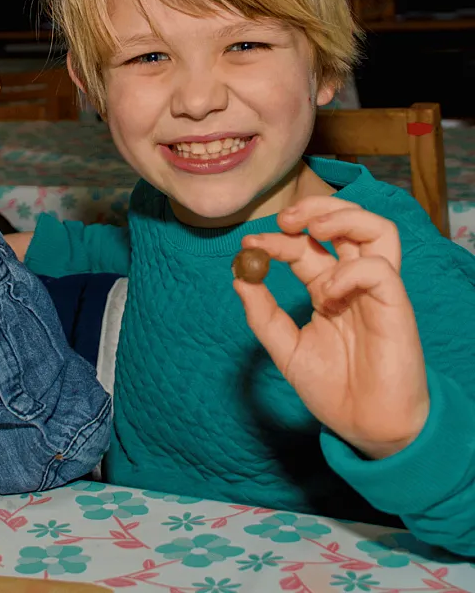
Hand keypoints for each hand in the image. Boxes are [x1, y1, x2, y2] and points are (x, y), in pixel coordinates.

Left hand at [233, 196, 428, 458]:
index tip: (248, 245)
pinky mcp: (396, 306)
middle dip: (314, 208)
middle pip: (345, 221)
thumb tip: (239, 277)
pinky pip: (378, 269)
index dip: (276, 239)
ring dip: (342, 218)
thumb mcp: (285, 349)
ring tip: (311, 231)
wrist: (363, 427)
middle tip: (285, 220)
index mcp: (327, 287)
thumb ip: (263, 314)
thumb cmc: (331, 388)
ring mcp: (376, 291)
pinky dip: (347, 271)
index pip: (303, 245)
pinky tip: (327, 294)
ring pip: (377, 229)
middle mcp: (352, 282)